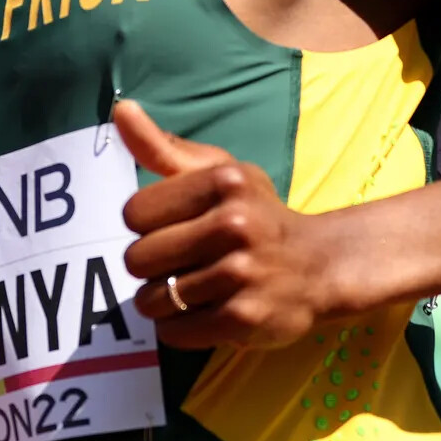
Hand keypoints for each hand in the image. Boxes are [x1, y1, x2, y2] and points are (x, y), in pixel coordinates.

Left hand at [117, 100, 328, 350]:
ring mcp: (241, 273)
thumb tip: (120, 109)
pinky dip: (177, 329)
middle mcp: (234, 224)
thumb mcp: (217, 171)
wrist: (319, 264)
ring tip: (191, 289)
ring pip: (153, 299)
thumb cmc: (254, 212)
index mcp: (223, 181)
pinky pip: (175, 332)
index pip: (135, 213)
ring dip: (162, 301)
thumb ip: (161, 147)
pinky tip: (200, 313)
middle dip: (150, 267)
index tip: (170, 226)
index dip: (145, 225)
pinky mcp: (245, 318)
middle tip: (180, 262)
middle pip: (138, 259)